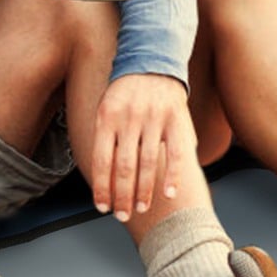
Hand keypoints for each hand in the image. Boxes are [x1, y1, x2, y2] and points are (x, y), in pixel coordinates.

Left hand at [90, 74, 194, 221]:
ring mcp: (154, 117)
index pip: (101, 160)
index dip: (101, 187)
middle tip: (122, 215)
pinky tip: (169, 193)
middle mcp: (130, 117)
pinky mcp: (176, 118)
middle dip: (122, 196)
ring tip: (140, 207)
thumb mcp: (106, 107)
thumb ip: (105, 138)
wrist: (153, 60)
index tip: (102, 207)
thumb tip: (100, 178)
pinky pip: (176, 153)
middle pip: (125, 166)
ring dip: (144, 191)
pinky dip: (173, 175)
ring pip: (148, 163)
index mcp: (107, 116)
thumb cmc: (125, 93)